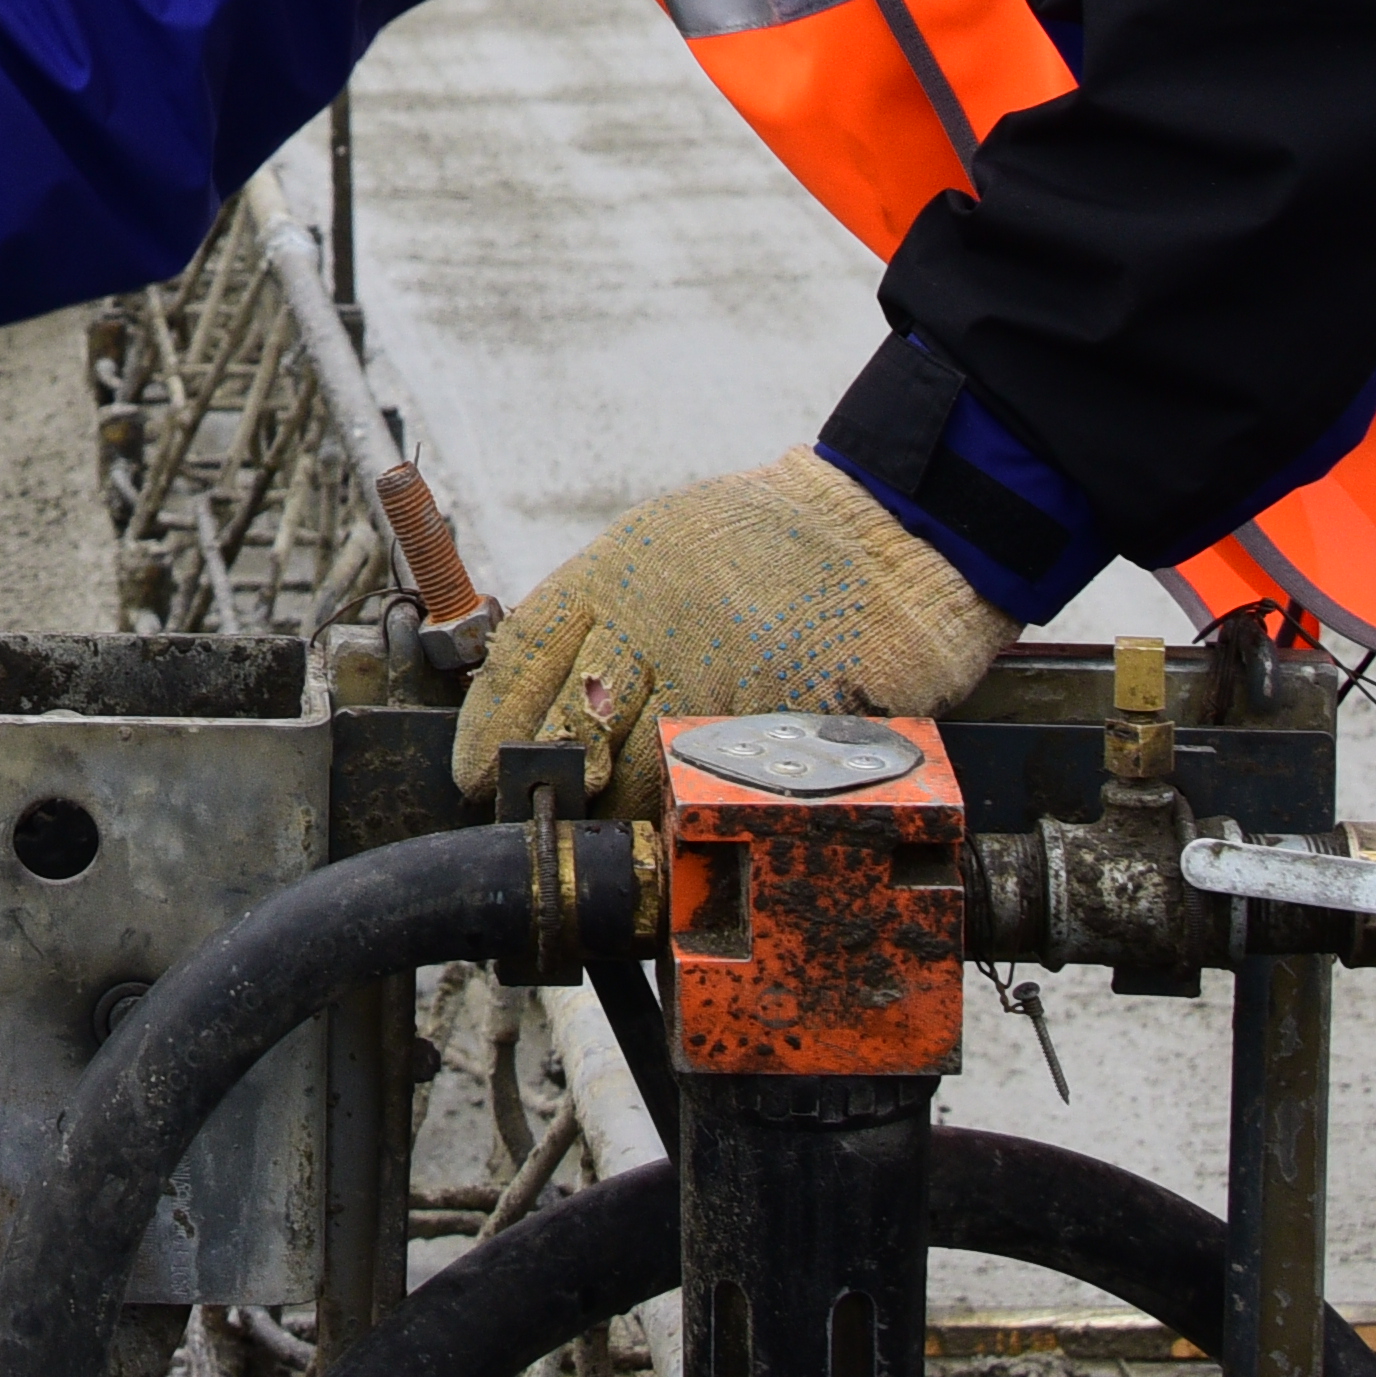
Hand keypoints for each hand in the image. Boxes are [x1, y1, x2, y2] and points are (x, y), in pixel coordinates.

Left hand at [449, 454, 1009, 821]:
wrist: (898, 526)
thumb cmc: (774, 544)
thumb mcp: (664, 548)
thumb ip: (601, 614)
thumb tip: (533, 695)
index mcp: (622, 571)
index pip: (524, 657)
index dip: (491, 729)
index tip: (477, 775)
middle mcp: (663, 622)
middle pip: (573, 731)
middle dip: (551, 791)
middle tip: (542, 825)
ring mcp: (727, 675)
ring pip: (643, 779)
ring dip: (621, 823)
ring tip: (612, 849)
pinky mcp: (790, 722)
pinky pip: (725, 790)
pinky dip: (699, 821)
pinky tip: (689, 838)